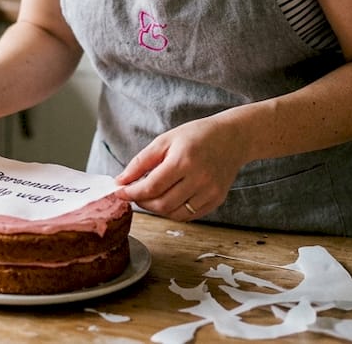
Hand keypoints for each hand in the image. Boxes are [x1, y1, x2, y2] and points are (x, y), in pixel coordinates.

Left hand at [113, 113, 248, 221]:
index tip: (119, 192)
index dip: (131, 193)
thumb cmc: (196, 136)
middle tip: (135, 194)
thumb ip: (141, 162)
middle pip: (161, 204)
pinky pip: (189, 215)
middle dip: (142, 202)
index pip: (151, 187)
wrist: (232, 138)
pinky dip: (173, 211)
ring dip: (157, 209)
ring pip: (174, 214)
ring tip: (151, 196)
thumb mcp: (165, 140)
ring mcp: (210, 192)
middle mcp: (199, 179)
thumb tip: (120, 181)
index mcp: (183, 160)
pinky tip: (169, 198)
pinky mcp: (216, 200)